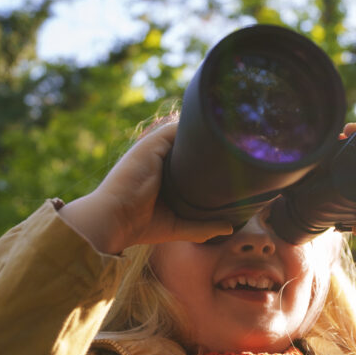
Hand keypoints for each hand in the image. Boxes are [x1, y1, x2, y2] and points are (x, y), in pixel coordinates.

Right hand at [59, 121, 232, 252]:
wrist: (113, 220)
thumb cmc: (140, 225)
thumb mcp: (178, 225)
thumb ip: (203, 227)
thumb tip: (229, 227)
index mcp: (164, 174)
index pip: (191, 157)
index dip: (210, 156)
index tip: (235, 159)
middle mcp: (160, 158)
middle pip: (191, 142)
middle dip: (213, 143)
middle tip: (241, 147)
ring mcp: (156, 149)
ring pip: (187, 132)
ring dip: (208, 132)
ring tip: (236, 135)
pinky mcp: (153, 144)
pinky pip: (179, 128)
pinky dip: (197, 127)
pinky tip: (218, 131)